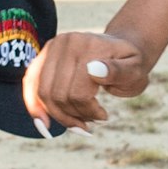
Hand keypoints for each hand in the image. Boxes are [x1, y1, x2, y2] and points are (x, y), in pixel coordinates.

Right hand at [23, 28, 148, 130]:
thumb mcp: (136, 69)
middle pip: (57, 95)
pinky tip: (44, 125)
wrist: (121, 46)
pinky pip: (30, 84)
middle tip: (90, 122)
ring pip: (43, 93)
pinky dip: (35, 106)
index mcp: (89, 46)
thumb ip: (120, 71)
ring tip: (77, 123)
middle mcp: (65, 43)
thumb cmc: (131, 63)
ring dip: (58, 115)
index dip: (89, 111)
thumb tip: (94, 70)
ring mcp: (51, 47)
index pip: (78, 92)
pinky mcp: (43, 55)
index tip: (104, 117)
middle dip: (72, 116)